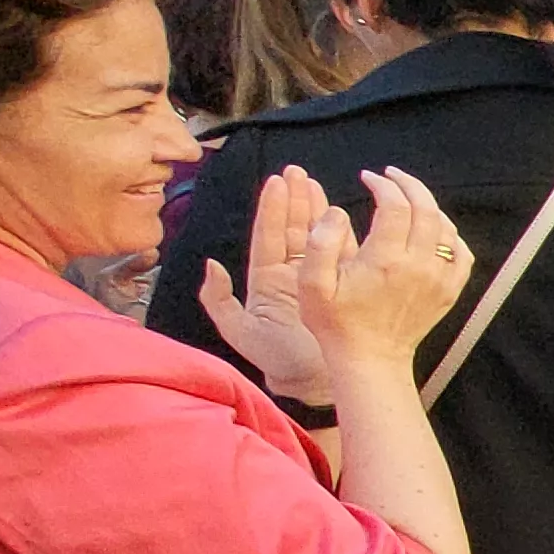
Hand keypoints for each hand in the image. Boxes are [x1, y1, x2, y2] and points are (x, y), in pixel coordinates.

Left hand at [194, 167, 338, 403]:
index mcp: (265, 280)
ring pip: (313, 235)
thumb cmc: (277, 359)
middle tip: (296, 171)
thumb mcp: (239, 331)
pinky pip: (341, 254)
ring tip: (313, 181)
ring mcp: (316, 278)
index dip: (272, 209)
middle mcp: (290, 274)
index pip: (268, 236)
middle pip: (291, 228)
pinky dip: (341, 232)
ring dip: (314, 208)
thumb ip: (219, 300)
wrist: (313, 382)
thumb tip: (212, 264)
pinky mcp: (339, 286)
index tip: (277, 182)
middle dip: (294, 199)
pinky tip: (341, 213)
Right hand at [304, 168, 472, 373]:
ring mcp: (438, 279)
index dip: (382, 185)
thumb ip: (320, 243)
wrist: (371, 359)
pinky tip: (433, 229)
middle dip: (408, 184)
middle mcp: (418, 266)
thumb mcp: (312, 285)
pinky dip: (450, 235)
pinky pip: (461, 254)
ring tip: (409, 196)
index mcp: (385, 260)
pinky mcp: (448, 291)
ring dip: (428, 205)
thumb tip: (338, 212)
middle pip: (425, 208)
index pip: (395, 205)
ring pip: (445, 227)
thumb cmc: (337, 324)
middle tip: (391, 176)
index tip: (368, 178)